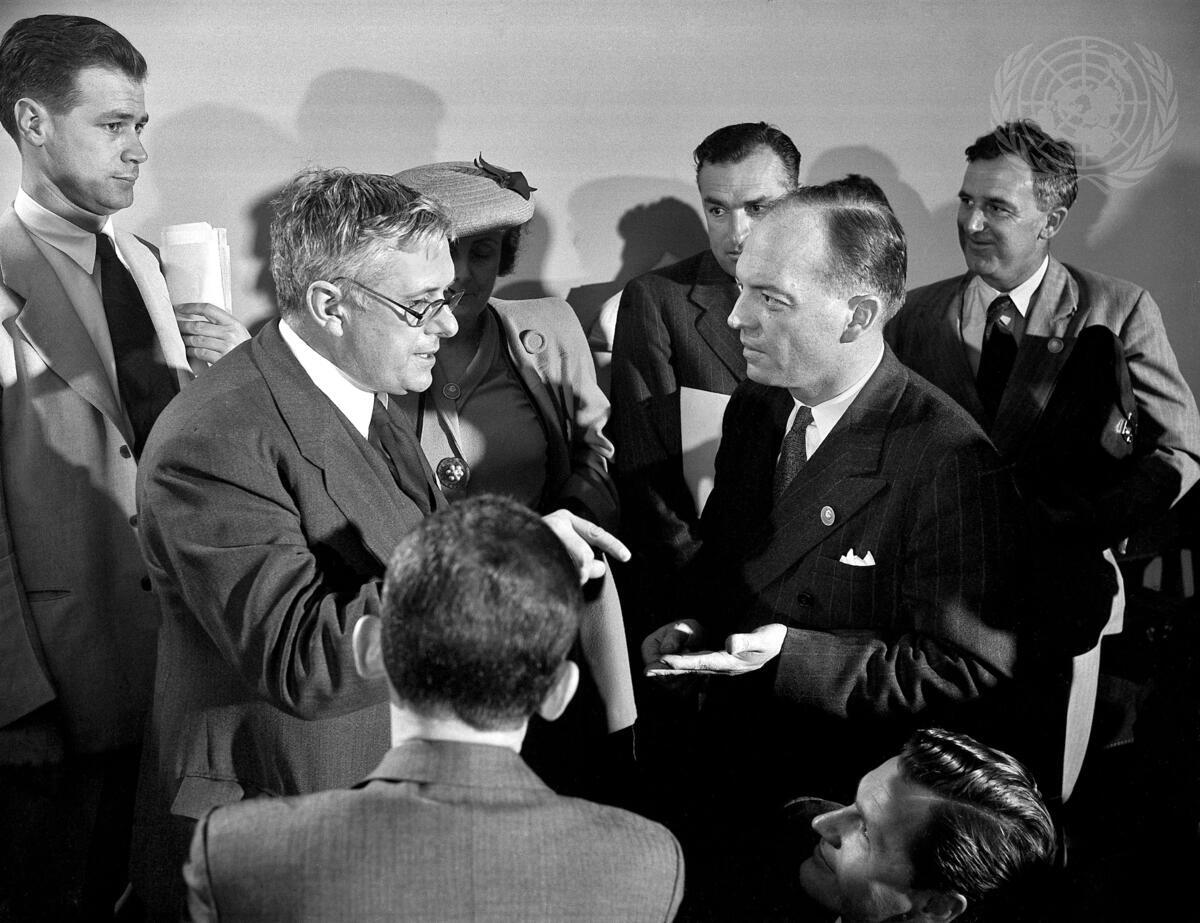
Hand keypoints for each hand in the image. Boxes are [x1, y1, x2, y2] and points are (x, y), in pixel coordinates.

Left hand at [176, 302, 249, 364]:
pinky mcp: (221, 360)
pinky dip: (191, 351)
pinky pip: (200, 353)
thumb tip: (195, 318)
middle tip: (174, 326)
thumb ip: (221, 324)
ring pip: (197, 340)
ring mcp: (226, 347)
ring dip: (185, 339)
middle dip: (182, 325)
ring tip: (181, 339)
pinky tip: (188, 351)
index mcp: (233, 323)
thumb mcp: (237, 332)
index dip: (191, 307)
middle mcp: (230, 333)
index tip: (178, 308)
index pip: (208, 309)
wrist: (256, 365)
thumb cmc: (243, 348)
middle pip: (198, 325)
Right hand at [540, 508, 630, 583]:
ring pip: (572, 565)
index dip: (612, 545)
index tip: (626, 557)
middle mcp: (556, 522)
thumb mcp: (563, 550)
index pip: (596, 533)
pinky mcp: (534, 545)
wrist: (498, 543)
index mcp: (565, 518)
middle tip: (571, 578)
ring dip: (567, 577)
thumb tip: (601, 568)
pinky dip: (557, 579)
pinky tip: (545, 575)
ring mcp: (544, 533)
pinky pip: (558, 571)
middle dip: (582, 572)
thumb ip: (585, 559)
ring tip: (551, 575)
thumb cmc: (532, 548)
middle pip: (585, 555)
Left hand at [645, 623, 786, 675]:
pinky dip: (683, 665)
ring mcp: (723, 666)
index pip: (701, 662)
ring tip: (652, 669)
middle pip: (691, 669)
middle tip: (646, 671)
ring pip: (692, 668)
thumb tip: (730, 644)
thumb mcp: (764, 639)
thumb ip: (747, 640)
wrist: (785, 649)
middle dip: (669, 671)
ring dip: (672, 670)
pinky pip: (698, 665)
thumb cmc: (775, 641)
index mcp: (731, 662)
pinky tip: (673, 665)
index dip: (682, 662)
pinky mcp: (724, 662)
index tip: (664, 662)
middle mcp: (724, 667)